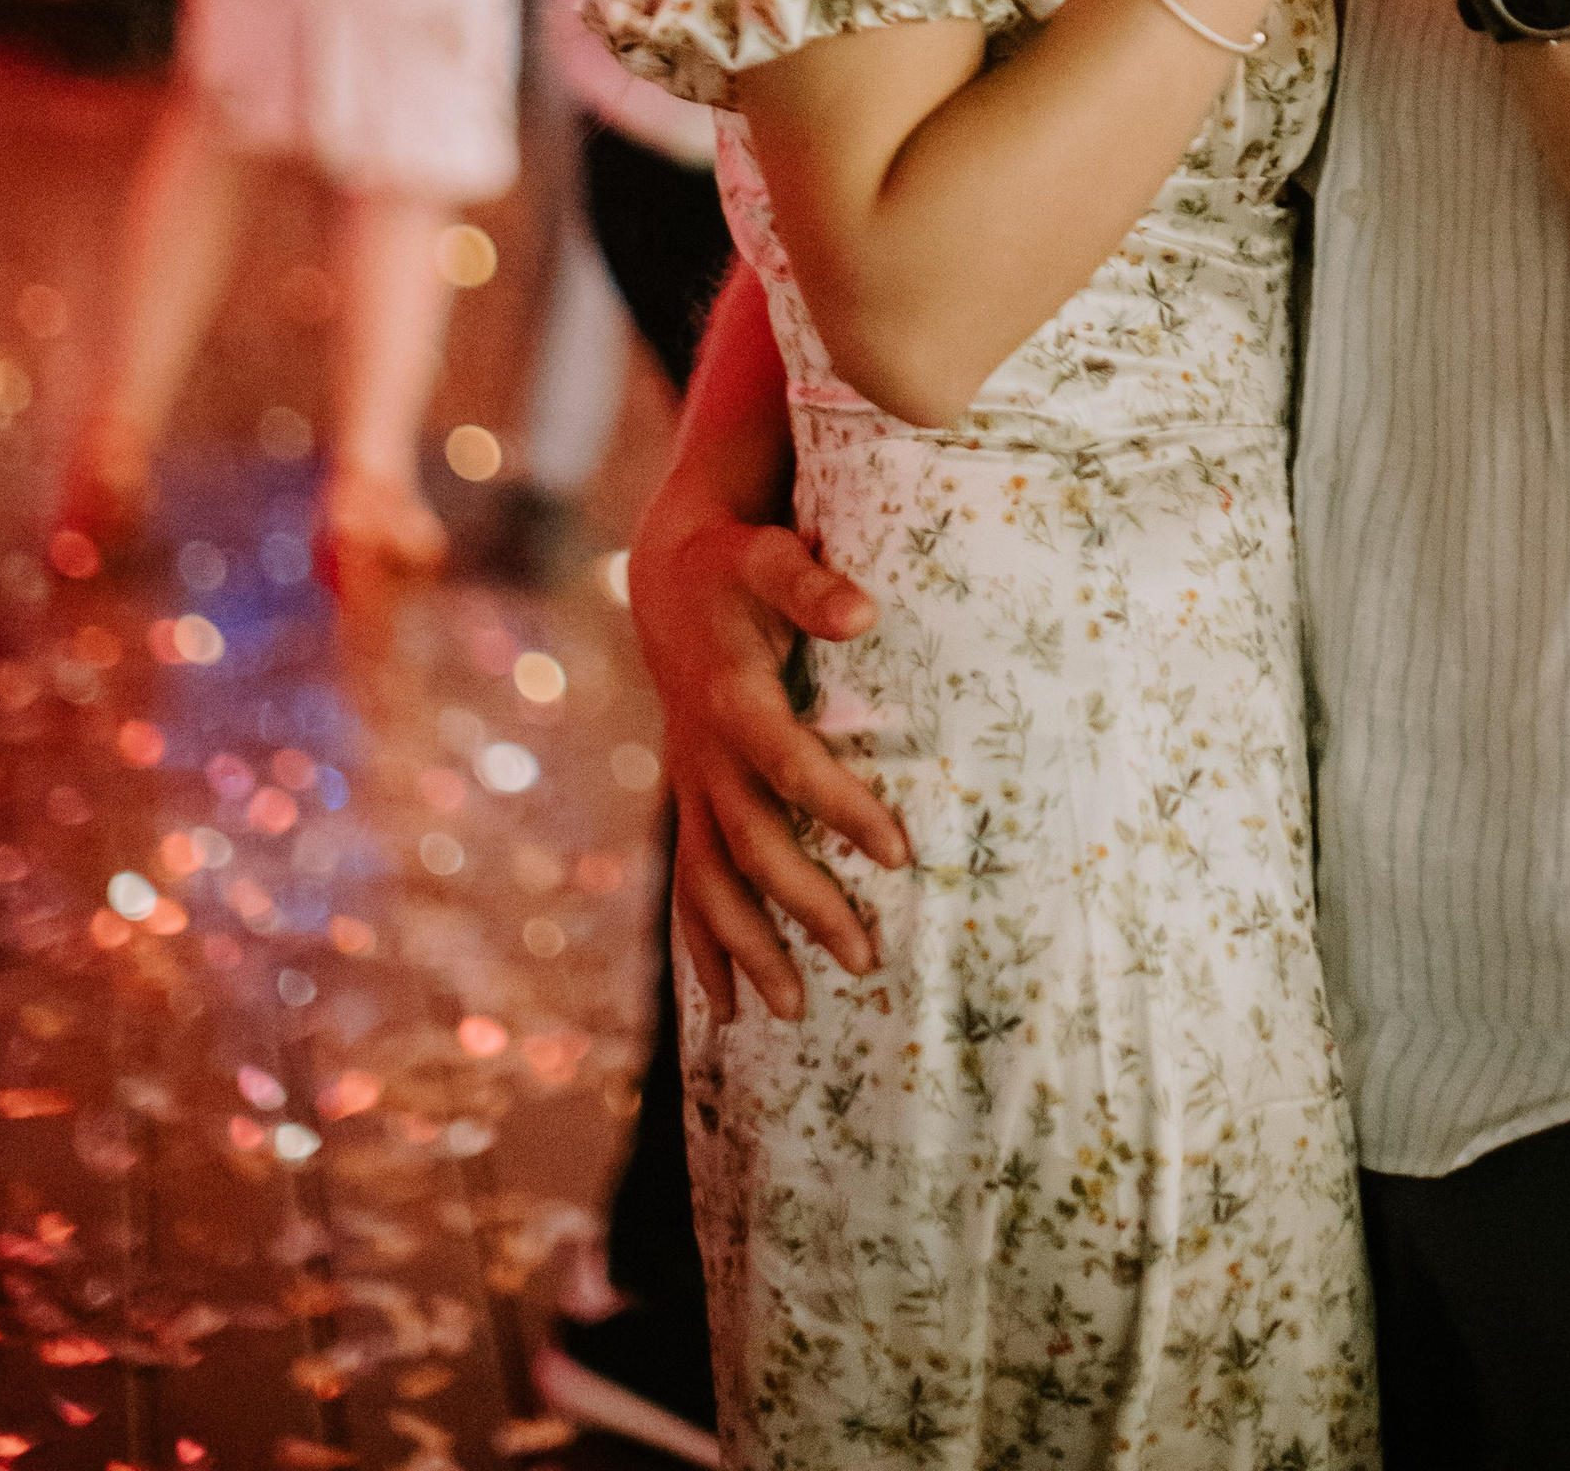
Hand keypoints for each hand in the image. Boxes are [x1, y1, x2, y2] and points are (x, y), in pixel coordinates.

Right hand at [629, 506, 906, 1021]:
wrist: (669, 582)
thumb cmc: (735, 566)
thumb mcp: (769, 558)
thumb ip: (811, 586)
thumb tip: (865, 611)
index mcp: (732, 699)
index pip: (789, 766)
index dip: (841, 809)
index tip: (899, 853)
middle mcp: (704, 756)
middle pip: (752, 845)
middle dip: (805, 906)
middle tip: (866, 958)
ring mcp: (691, 786)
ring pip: (711, 883)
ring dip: (749, 950)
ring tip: (796, 1010)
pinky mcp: (689, 802)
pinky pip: (690, 885)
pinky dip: (703, 949)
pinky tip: (725, 1011)